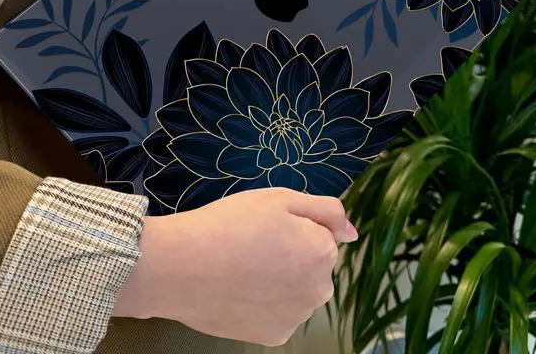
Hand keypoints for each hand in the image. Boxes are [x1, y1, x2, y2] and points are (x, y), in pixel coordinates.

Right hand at [113, 187, 357, 346]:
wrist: (182, 266)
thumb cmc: (230, 224)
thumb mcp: (279, 198)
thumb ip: (326, 210)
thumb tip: (353, 233)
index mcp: (322, 251)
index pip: (321, 235)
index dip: (294, 227)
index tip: (267, 226)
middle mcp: (318, 290)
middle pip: (312, 266)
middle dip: (294, 255)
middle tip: (254, 244)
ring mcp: (296, 318)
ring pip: (296, 291)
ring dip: (281, 280)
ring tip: (243, 266)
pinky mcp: (273, 337)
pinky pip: (278, 313)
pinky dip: (265, 304)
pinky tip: (240, 290)